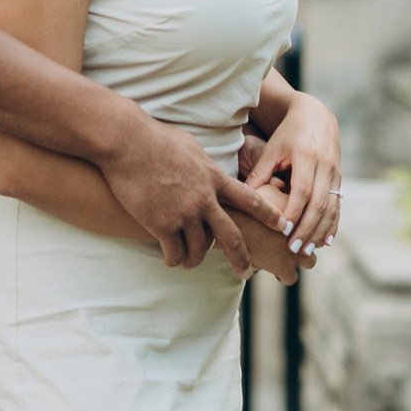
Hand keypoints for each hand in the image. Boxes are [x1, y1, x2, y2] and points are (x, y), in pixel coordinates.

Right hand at [105, 109, 285, 272]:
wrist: (128, 142)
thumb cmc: (155, 138)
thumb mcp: (191, 147)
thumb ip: (204, 165)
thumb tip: (210, 169)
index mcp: (214, 178)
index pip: (250, 199)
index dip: (268, 215)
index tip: (282, 226)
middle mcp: (204, 199)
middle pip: (231, 236)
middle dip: (242, 258)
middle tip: (247, 272)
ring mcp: (184, 213)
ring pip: (199, 249)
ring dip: (195, 259)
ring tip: (189, 262)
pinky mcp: (162, 224)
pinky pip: (174, 253)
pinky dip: (173, 259)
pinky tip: (170, 259)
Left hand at [241, 88, 343, 260]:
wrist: (316, 116)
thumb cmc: (287, 134)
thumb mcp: (272, 149)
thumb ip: (260, 173)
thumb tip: (244, 199)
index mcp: (306, 155)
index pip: (302, 190)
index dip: (294, 212)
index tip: (283, 232)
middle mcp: (325, 164)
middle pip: (319, 203)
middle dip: (307, 229)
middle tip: (294, 250)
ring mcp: (335, 172)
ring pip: (331, 207)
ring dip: (320, 231)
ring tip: (307, 250)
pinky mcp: (340, 178)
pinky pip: (338, 205)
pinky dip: (333, 224)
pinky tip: (326, 241)